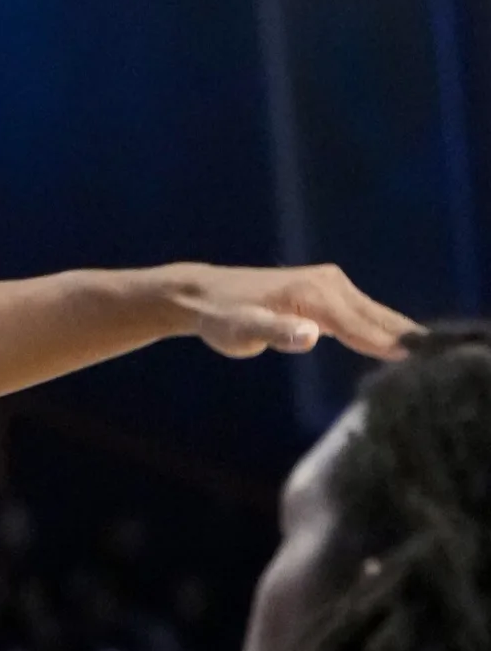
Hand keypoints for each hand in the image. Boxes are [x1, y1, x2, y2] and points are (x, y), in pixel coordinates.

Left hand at [166, 262, 419, 359]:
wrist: (204, 295)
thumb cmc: (220, 318)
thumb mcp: (240, 332)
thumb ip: (275, 334)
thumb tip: (313, 335)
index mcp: (313, 295)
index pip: (363, 327)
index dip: (394, 348)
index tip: (425, 365)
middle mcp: (329, 284)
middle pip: (380, 318)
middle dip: (411, 340)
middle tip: (446, 364)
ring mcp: (331, 285)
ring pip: (377, 316)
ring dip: (404, 335)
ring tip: (437, 360)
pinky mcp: (329, 292)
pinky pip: (365, 314)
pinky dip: (386, 329)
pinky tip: (406, 348)